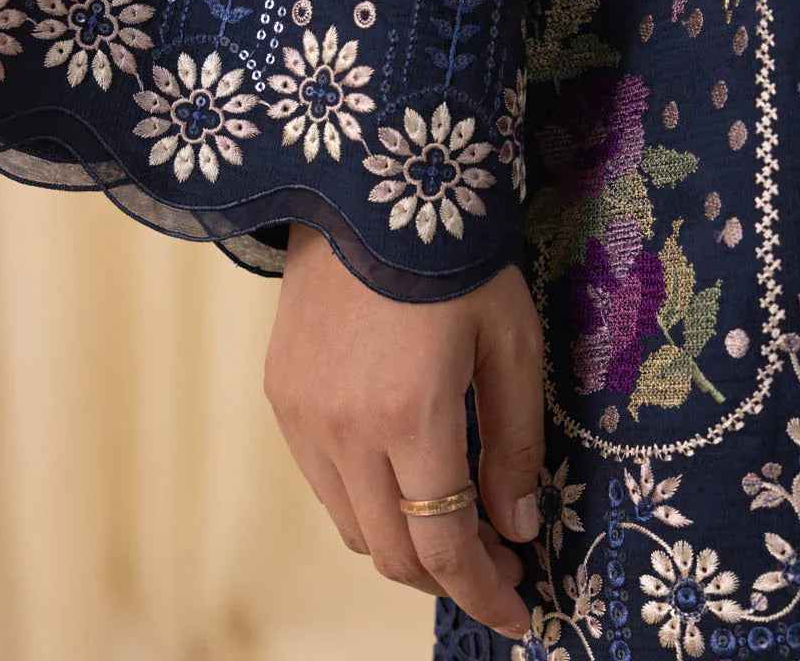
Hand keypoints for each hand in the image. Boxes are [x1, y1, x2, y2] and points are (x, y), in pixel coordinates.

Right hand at [263, 222, 543, 638]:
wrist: (368, 187)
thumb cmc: (455, 258)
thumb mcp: (510, 343)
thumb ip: (516, 444)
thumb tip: (519, 526)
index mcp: (409, 415)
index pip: (443, 544)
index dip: (483, 592)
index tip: (519, 611)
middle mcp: (343, 428)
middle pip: (391, 550)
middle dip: (448, 574)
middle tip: (496, 558)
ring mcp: (301, 413)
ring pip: (349, 523)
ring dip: (401, 541)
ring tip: (448, 518)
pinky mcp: (280, 393)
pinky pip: (319, 479)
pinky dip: (362, 498)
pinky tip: (396, 470)